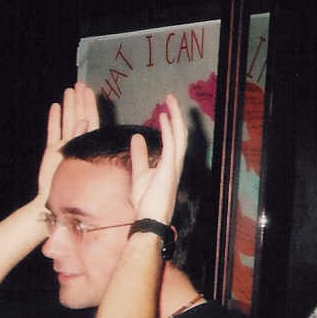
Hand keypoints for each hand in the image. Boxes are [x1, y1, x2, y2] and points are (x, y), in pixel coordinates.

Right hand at [37, 81, 99, 199]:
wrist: (55, 200)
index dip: (89, 105)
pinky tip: (55, 107)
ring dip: (67, 106)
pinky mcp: (52, 151)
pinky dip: (54, 119)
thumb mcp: (80, 160)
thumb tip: (83, 121)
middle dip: (79, 101)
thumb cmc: (74, 187)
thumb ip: (80, 139)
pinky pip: (53, 131)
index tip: (90, 90)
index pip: (90, 120)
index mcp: (86, 145)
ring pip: (66, 121)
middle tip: (79, 84)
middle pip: (78, 116)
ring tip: (68, 90)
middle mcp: (76, 143)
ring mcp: (64, 146)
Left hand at [130, 93, 187, 223]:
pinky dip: (168, 129)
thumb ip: (139, 155)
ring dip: (175, 116)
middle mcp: (176, 163)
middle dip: (176, 114)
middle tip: (170, 97)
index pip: (173, 139)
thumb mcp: (140, 173)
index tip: (164, 109)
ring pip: (179, 135)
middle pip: (180, 133)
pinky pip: (171, 144)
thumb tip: (136, 137)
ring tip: (169, 100)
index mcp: (170, 164)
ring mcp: (175, 165)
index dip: (171, 123)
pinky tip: (164, 116)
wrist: (149, 220)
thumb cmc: (146, 202)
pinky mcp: (170, 169)